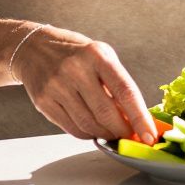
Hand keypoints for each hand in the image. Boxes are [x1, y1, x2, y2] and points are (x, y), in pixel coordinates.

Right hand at [11, 25, 156, 143]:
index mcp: (97, 55)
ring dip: (105, 134)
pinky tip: (93, 128)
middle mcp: (75, 69)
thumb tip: (135, 119)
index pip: (125, 91)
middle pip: (106, 113)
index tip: (150, 135)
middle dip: (122, 131)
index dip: (140, 117)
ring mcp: (57, 86)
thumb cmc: (75, 53)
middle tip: (131, 137)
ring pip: (89, 125)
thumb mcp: (101, 57)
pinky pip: (72, 128)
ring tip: (112, 132)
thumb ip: (117, 85)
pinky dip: (88, 134)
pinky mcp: (43, 101)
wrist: (34, 48)